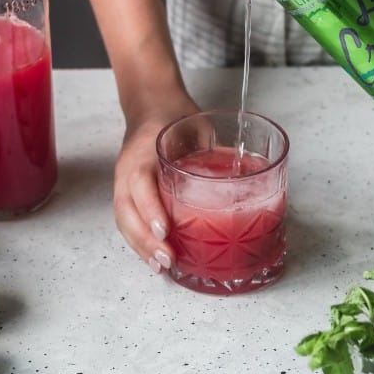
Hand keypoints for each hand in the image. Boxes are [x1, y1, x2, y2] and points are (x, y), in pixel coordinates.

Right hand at [114, 91, 199, 274]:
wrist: (150, 106)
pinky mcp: (127, 193)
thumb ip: (216, 153)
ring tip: (162, 267)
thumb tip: (249, 181)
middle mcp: (128, 168)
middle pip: (125, 209)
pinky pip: (127, 220)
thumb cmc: (175, 118)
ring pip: (123, 219)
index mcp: (144, 150)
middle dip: (144, 239)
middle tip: (168, 259)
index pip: (139, 181)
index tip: (165, 231)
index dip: (150, 208)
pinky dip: (139, 242)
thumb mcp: (198, 127)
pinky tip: (155, 259)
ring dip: (140, 246)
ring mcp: (123, 182)